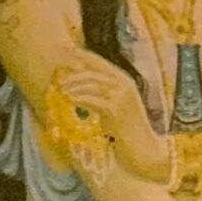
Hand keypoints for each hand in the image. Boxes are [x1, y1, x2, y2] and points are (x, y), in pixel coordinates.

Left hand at [55, 56, 169, 183]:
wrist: (143, 149)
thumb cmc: (126, 131)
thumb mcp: (111, 110)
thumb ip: (98, 98)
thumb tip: (75, 94)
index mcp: (124, 81)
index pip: (99, 62)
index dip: (82, 56)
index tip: (66, 51)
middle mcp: (124, 85)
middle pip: (94, 71)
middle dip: (74, 72)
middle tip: (58, 78)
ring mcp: (122, 97)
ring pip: (92, 84)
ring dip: (74, 85)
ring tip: (60, 90)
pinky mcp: (117, 111)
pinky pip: (93, 100)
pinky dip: (79, 98)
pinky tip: (69, 100)